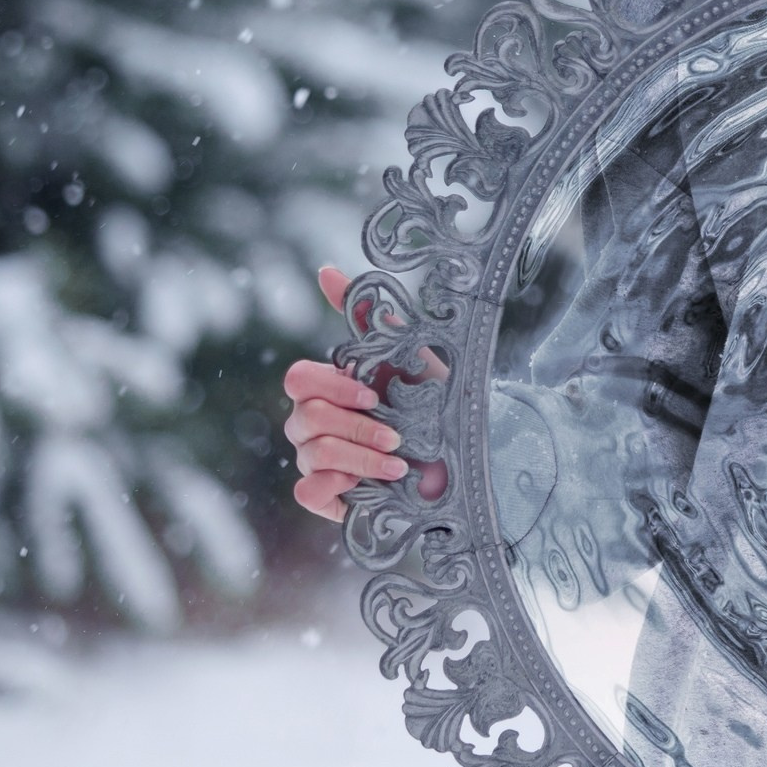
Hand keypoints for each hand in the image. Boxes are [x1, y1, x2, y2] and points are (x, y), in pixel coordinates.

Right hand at [280, 266, 446, 521]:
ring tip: (399, 464)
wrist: (467, 454)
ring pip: (310, 455)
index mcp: (331, 387)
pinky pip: (308, 492)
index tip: (373, 395)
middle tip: (398, 434)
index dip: (333, 387)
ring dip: (360, 457)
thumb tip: (325, 270)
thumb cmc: (435, 400)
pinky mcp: (328, 497)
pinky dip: (335, 485)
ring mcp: (318, 460)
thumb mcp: (409, 350)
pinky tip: (368, 485)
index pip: (298, 379)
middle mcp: (316, 423)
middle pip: (304, 417)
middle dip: (355, 427)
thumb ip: (368, 315)